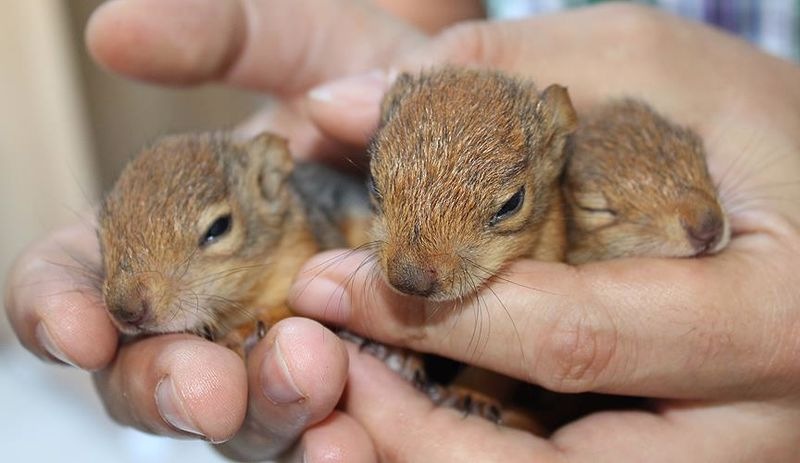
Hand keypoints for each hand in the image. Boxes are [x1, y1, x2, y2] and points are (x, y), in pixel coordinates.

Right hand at [5, 0, 446, 459]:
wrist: (458, 133)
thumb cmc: (365, 84)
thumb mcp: (302, 45)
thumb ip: (216, 36)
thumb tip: (112, 29)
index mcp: (165, 226)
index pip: (79, 277)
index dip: (58, 306)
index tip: (82, 328)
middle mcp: (209, 302)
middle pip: (152, 372)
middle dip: (170, 387)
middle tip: (210, 387)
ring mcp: (277, 349)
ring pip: (241, 416)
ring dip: (264, 416)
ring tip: (311, 387)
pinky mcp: (347, 383)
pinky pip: (320, 429)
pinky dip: (328, 441)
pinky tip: (355, 440)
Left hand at [289, 4, 799, 460]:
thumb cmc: (759, 129)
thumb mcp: (650, 68)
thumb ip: (500, 76)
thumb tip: (341, 107)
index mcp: (765, 318)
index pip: (569, 339)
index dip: (433, 318)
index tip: (330, 282)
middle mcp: (753, 424)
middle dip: (415, 437)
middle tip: (327, 383)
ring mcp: (725, 460)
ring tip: (350, 411)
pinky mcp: (686, 460)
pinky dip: (477, 458)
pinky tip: (415, 416)